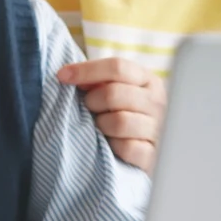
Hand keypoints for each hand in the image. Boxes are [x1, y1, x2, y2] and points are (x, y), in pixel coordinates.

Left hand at [55, 57, 167, 172]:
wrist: (148, 150)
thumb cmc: (125, 115)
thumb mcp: (117, 91)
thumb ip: (98, 81)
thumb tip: (68, 75)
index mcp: (148, 80)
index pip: (117, 67)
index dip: (86, 70)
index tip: (62, 76)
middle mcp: (157, 101)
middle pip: (113, 93)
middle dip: (92, 101)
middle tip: (89, 109)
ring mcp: (158, 128)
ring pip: (119, 121)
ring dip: (101, 125)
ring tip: (101, 127)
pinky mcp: (153, 154)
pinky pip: (127, 147)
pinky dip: (114, 146)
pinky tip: (112, 145)